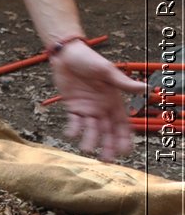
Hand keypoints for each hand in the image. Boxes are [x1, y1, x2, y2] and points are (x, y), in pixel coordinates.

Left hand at [51, 40, 143, 160]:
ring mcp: (87, 108)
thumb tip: (146, 88)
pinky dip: (73, 128)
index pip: (122, 124)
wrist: (67, 54)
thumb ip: (123, 82)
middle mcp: (102, 108)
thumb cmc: (89, 60)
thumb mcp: (107, 71)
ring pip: (91, 129)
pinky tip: (70, 135)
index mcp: (114, 101)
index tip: (125, 151)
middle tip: (107, 160)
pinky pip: (74, 121)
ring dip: (90, 140)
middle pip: (107, 131)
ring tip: (87, 150)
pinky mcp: (72, 106)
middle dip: (108, 146)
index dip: (124, 138)